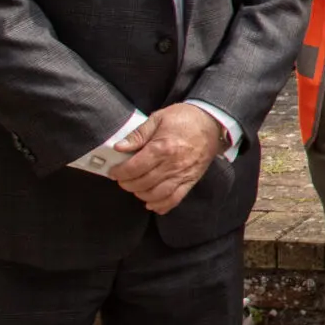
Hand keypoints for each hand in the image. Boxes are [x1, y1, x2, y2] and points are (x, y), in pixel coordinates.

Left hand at [108, 104, 223, 214]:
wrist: (212, 121)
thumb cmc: (184, 118)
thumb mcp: (158, 118)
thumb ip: (138, 134)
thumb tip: (119, 147)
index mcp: (162, 147)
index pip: (134, 167)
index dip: (120, 172)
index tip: (113, 171)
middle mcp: (173, 164)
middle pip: (143, 183)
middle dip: (128, 184)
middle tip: (122, 180)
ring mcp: (183, 174)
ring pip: (157, 194)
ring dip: (141, 195)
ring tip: (135, 188)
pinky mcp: (191, 180)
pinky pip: (175, 199)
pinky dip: (161, 205)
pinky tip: (151, 203)